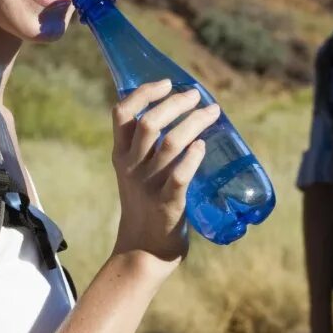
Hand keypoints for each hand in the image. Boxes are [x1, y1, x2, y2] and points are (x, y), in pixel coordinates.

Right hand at [110, 80, 220, 262]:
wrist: (143, 249)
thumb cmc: (145, 204)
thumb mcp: (134, 172)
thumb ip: (145, 146)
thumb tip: (175, 110)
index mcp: (121, 155)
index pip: (122, 113)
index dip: (145, 92)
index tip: (168, 83)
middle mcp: (131, 167)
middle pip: (149, 123)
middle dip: (176, 103)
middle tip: (196, 96)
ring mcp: (149, 186)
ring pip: (170, 144)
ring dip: (194, 123)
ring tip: (212, 113)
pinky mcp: (168, 204)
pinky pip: (180, 176)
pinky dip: (193, 158)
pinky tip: (203, 146)